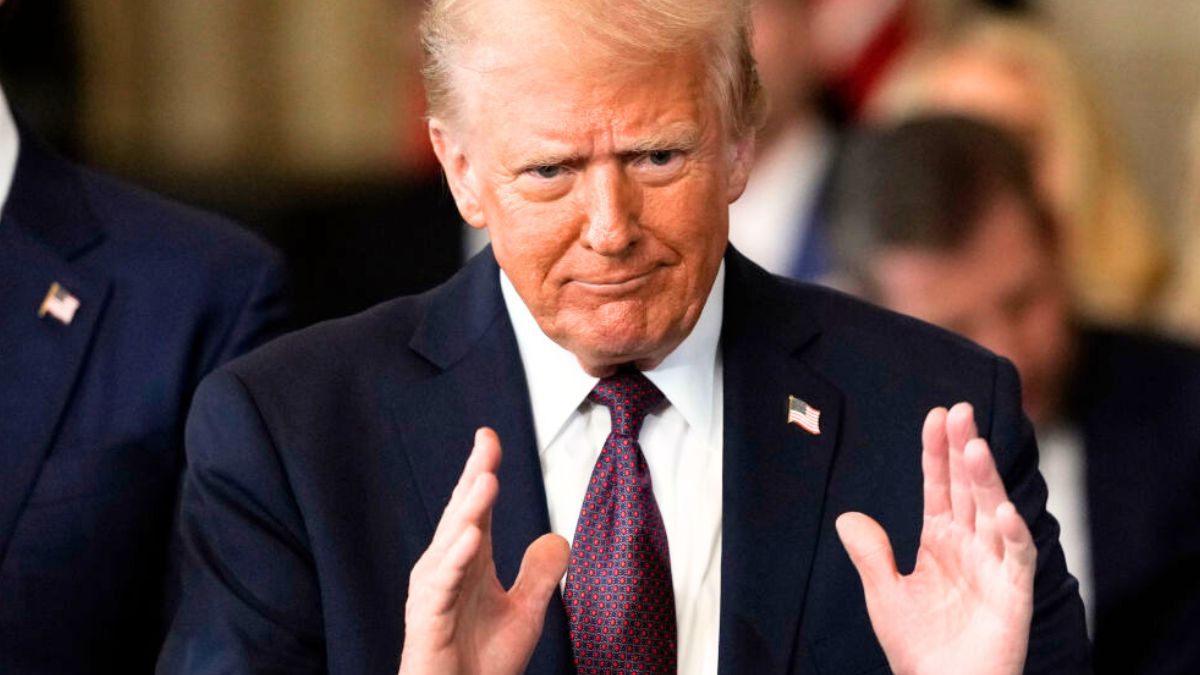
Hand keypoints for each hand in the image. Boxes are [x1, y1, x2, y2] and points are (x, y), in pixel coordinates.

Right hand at [399, 428, 570, 674]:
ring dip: (468, 511)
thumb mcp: (525, 613)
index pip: (474, 508)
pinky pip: (441, 586)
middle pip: (460, 515)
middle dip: (473, 478)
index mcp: (466, 563)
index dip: (480, 470)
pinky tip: (470, 538)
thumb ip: (539, 575)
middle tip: (487, 445)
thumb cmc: (481, 663)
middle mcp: (445, 570)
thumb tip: (557, 538)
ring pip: (449, 544)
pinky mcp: (426, 621)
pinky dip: (454, 560)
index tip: (489, 436)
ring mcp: (433, 594)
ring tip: (486, 479)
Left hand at [836, 403, 1035, 674]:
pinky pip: (1016, 557)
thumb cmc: (918, 647)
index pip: (939, 486)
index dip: (937, 453)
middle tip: (961, 411)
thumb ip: (871, 553)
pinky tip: (1001, 510)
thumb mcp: (884, 594)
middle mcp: (970, 545)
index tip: (936, 416)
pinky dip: (1012, 534)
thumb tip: (847, 516)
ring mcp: (994, 565)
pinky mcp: (1012, 592)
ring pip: (993, 512)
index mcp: (940, 540)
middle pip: (968, 487)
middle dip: (964, 449)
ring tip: (975, 447)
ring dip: (986, 480)